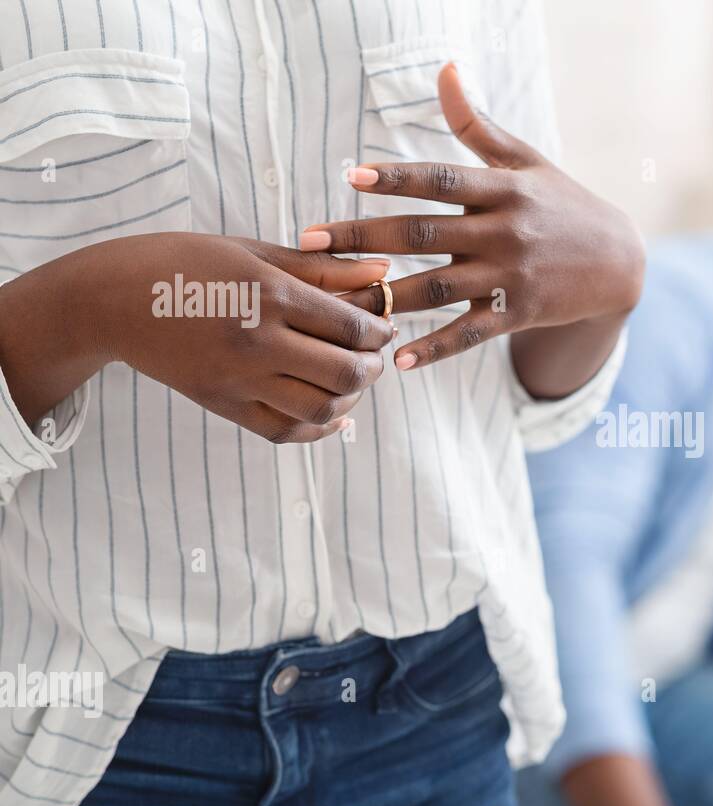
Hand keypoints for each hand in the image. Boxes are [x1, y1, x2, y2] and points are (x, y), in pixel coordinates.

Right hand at [0, 232, 392, 441]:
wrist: (114, 299)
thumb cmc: (188, 263)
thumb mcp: (254, 253)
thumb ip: (322, 268)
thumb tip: (383, 271)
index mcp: (271, 295)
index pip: (352, 326)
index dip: (380, 331)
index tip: (383, 326)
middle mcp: (259, 341)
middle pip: (345, 373)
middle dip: (373, 368)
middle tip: (374, 358)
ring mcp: (240, 379)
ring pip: (321, 408)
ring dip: (351, 399)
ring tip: (352, 381)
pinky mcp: (223, 404)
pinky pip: (285, 431)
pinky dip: (319, 428)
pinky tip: (332, 414)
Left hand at [300, 63, 643, 392]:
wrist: (618, 262)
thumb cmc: (562, 204)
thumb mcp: (525, 160)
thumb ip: (477, 123)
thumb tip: (445, 70)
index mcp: (502, 190)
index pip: (441, 180)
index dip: (398, 178)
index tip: (352, 177)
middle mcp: (504, 231)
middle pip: (424, 235)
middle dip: (364, 239)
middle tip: (310, 243)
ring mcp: (510, 276)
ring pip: (439, 289)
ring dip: (387, 297)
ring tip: (340, 305)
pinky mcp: (518, 313)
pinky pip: (470, 333)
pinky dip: (436, 349)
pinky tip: (399, 361)